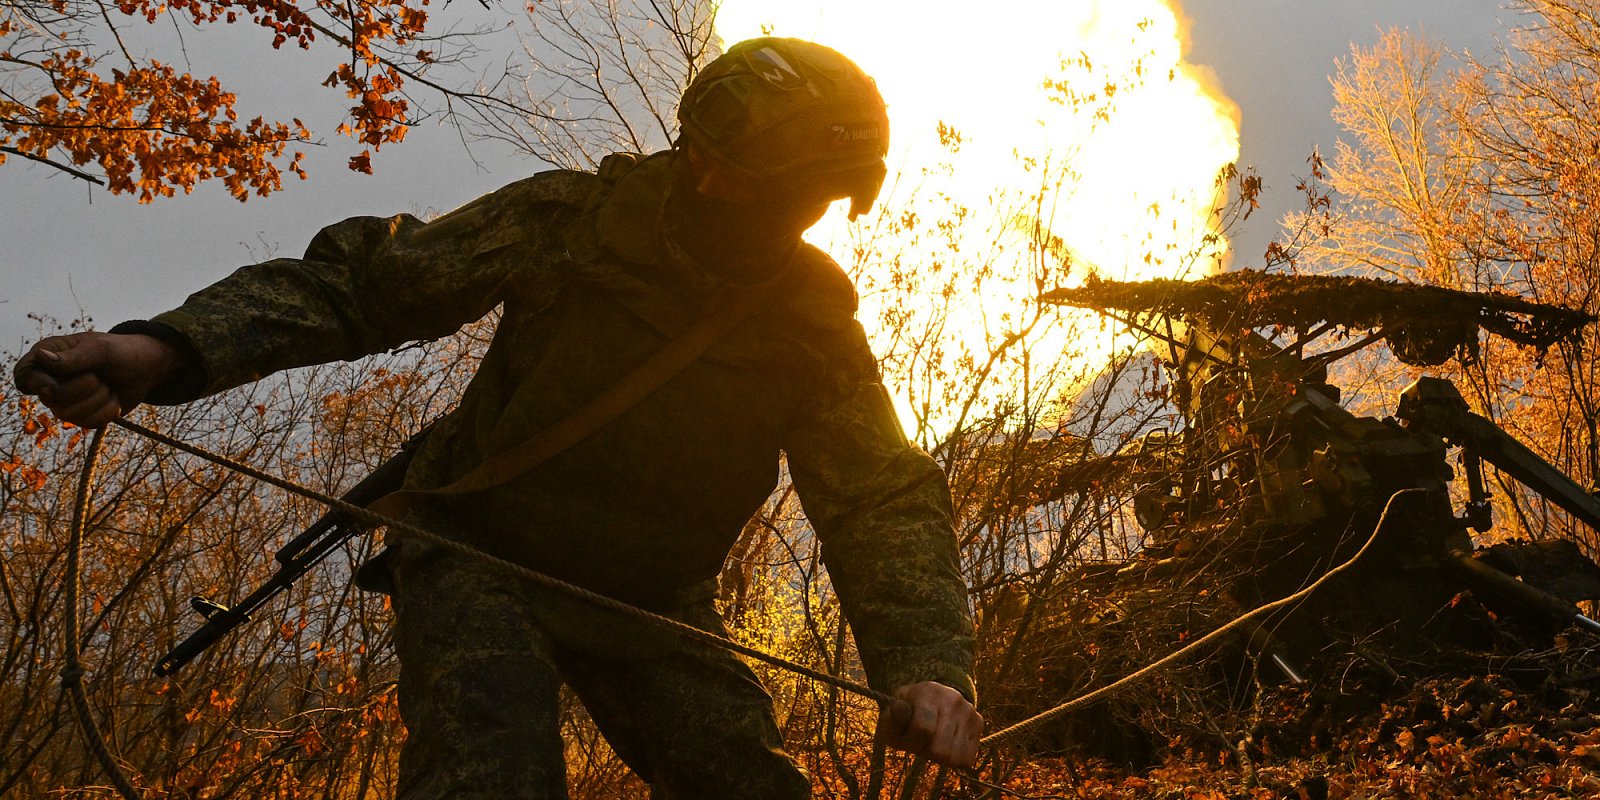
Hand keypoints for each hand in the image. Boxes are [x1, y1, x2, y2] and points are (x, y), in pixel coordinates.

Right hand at [12, 332, 185, 427]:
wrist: (148, 368)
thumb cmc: (122, 351)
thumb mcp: (100, 349)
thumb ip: (73, 357)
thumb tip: (40, 358)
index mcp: (47, 356)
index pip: (26, 376)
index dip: (42, 384)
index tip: (60, 383)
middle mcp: (51, 379)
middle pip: (51, 399)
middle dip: (84, 389)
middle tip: (99, 377)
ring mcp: (65, 400)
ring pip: (68, 415)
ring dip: (97, 401)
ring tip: (108, 387)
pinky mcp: (82, 415)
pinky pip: (87, 424)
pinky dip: (106, 412)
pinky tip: (114, 400)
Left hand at [877, 681, 982, 767]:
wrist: (933, 701)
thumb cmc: (909, 715)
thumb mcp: (892, 716)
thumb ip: (892, 719)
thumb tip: (899, 710)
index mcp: (927, 692)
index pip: (923, 729)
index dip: (911, 741)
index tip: (907, 736)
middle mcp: (953, 698)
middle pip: (939, 749)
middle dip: (926, 751)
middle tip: (921, 741)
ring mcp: (968, 710)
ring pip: (954, 756)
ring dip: (940, 757)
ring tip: (934, 742)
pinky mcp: (978, 723)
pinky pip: (967, 758)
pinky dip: (954, 759)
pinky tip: (947, 745)